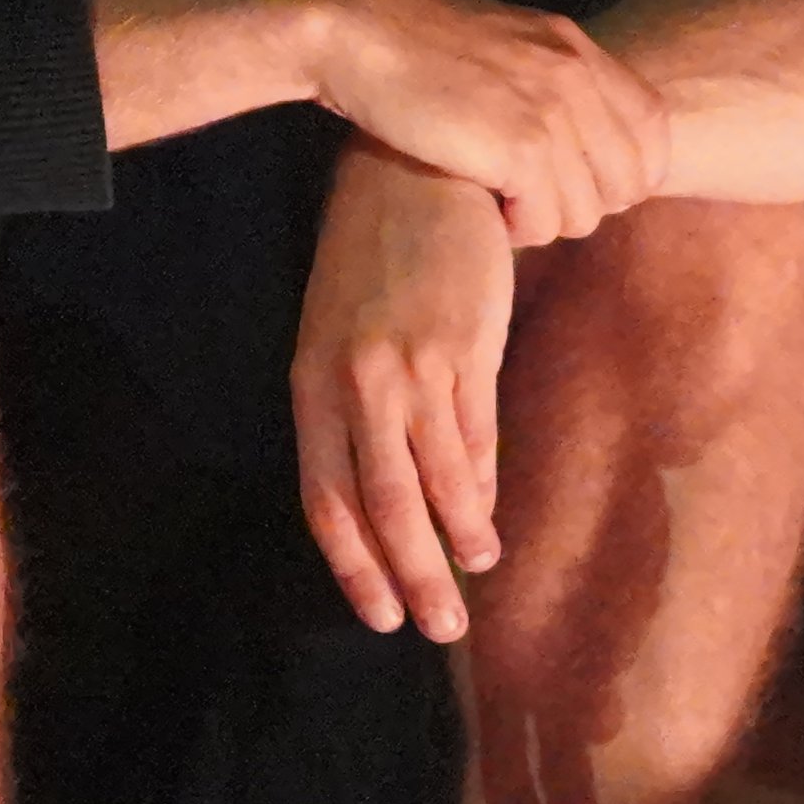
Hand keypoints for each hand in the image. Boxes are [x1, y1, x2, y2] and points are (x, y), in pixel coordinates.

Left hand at [296, 145, 517, 638]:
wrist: (415, 174)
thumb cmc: (372, 260)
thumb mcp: (340, 335)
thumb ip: (355, 414)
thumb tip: (394, 495)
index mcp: (311, 386)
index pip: (326, 499)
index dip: (354, 566)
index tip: (378, 617)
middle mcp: (356, 385)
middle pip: (383, 506)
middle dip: (412, 577)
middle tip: (439, 629)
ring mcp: (413, 367)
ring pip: (437, 478)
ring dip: (461, 536)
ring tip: (477, 572)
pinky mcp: (466, 347)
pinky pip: (476, 433)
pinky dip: (485, 483)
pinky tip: (491, 514)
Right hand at [300, 0, 670, 243]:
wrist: (354, 32)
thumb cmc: (411, 49)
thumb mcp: (502, 48)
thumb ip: (551, 81)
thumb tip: (581, 145)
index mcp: (577, 48)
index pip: (655, 128)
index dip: (628, 172)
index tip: (579, 184)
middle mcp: (576, 74)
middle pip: (631, 179)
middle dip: (586, 204)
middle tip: (533, 200)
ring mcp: (553, 110)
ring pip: (589, 210)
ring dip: (547, 221)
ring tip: (502, 201)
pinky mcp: (520, 147)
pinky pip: (548, 222)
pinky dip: (519, 228)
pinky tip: (487, 206)